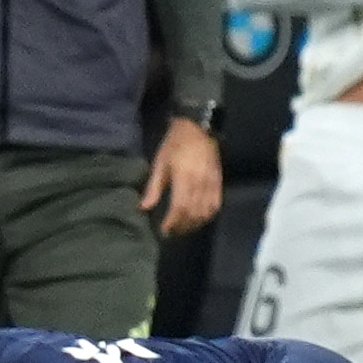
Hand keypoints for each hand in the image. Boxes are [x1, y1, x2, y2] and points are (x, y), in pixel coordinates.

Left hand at [140, 118, 222, 237]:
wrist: (199, 129)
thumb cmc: (175, 145)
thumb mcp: (160, 164)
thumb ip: (153, 188)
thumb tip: (143, 208)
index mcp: (184, 178)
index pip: (180, 207)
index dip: (172, 222)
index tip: (164, 230)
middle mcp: (200, 183)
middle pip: (193, 213)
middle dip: (182, 226)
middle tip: (171, 233)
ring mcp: (212, 183)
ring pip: (206, 212)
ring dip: (194, 224)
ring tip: (183, 228)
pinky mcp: (219, 182)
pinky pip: (216, 205)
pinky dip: (207, 216)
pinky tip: (199, 219)